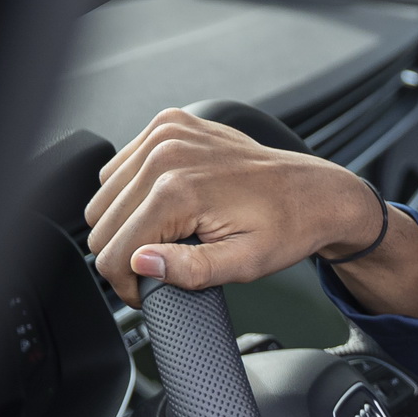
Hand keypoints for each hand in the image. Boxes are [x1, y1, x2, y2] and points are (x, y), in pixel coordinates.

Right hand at [85, 109, 417, 318]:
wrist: (315, 191)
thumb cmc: (287, 227)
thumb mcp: (244, 263)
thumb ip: (190, 269)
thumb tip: (140, 264)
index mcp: (178, 188)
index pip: (114, 250)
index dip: (127, 283)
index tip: (147, 292)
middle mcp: (166, 153)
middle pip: (101, 222)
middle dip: (125, 253)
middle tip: (162, 267)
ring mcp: (167, 133)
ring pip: (105, 195)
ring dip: (127, 222)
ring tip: (169, 236)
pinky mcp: (169, 124)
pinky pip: (122, 167)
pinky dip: (134, 192)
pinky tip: (168, 206)